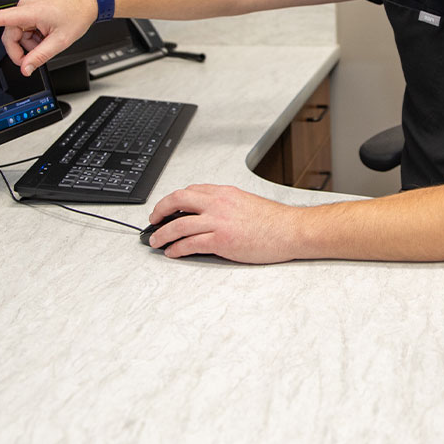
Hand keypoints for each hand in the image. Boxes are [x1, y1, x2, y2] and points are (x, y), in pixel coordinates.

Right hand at [0, 0, 97, 75]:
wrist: (90, 1)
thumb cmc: (78, 14)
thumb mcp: (60, 41)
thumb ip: (40, 56)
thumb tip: (26, 68)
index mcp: (30, 11)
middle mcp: (26, 5)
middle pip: (11, 33)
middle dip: (21, 48)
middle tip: (34, 58)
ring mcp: (30, 5)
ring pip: (19, 31)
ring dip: (30, 41)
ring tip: (48, 41)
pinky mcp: (34, 6)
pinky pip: (26, 24)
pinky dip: (34, 33)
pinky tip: (47, 34)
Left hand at [146, 184, 300, 263]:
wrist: (290, 230)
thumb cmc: (275, 221)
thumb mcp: (246, 203)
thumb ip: (227, 206)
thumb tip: (210, 215)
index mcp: (225, 193)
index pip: (191, 191)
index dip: (174, 200)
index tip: (168, 207)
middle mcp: (218, 203)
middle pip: (178, 200)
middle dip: (160, 210)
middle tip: (154, 219)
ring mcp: (218, 221)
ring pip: (178, 224)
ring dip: (162, 234)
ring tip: (156, 241)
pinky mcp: (221, 240)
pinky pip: (189, 243)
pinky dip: (176, 248)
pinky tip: (172, 252)